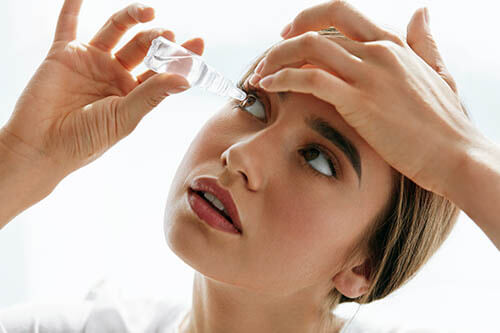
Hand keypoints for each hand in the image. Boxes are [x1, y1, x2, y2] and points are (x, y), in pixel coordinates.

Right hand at [1, 0, 203, 182]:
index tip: (198, 43)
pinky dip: (73, 7)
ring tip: (150, 12)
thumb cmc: (86, 139)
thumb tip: (185, 79)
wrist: (42, 145)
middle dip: (157, 39)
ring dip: (132, 17)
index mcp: (134, 93)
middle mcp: (115, 75)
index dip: (180, 57)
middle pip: (142, 47)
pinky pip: (68, 24)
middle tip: (167, 34)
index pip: (162, 70)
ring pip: (116, 31)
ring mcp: (92, 62)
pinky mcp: (65, 54)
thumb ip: (152, 94)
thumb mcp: (125, 116)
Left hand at [251, 1, 479, 195]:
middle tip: (269, 54)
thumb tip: (421, 12)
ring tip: (260, 76)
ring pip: (308, 48)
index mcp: (393, 44)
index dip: (310, 17)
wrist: (456, 156)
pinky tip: (268, 86)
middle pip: (320, 25)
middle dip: (287, 35)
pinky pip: (311, 78)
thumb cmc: (446, 123)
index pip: (342, 13)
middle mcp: (379, 51)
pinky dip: (283, 78)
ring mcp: (369, 74)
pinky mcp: (359, 101)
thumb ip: (424, 43)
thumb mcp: (438, 74)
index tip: (290, 34)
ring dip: (276, 58)